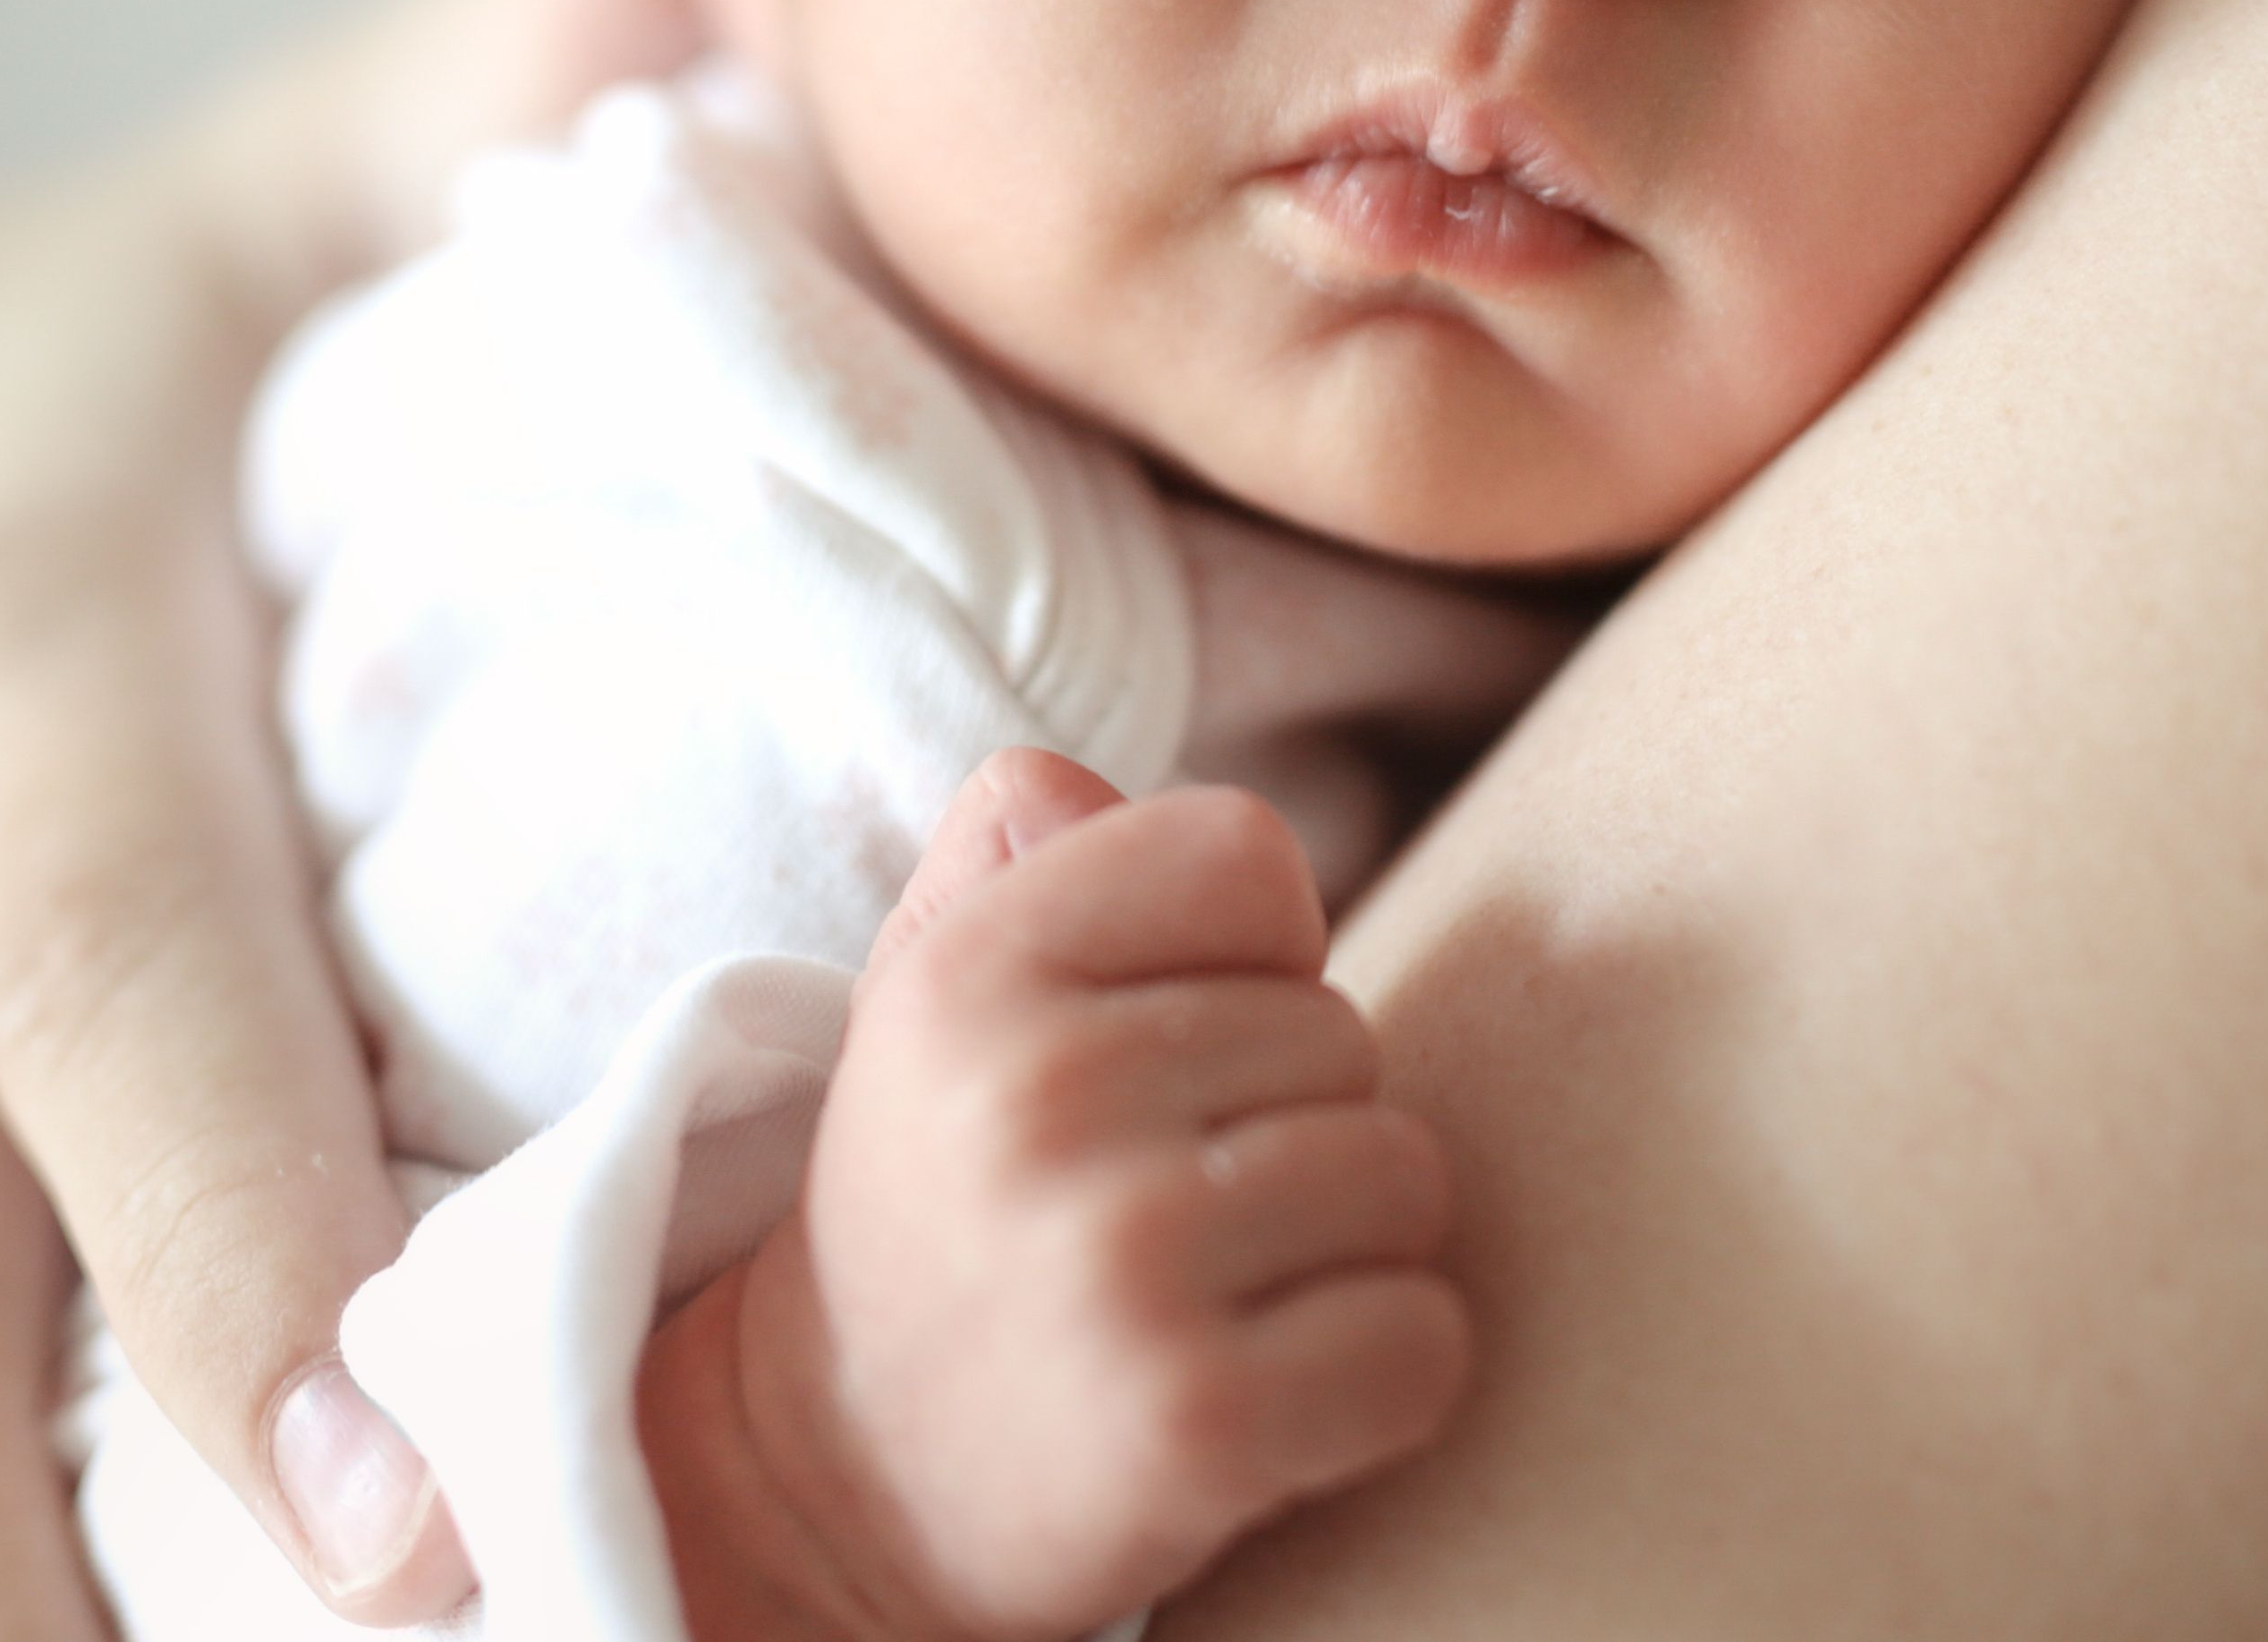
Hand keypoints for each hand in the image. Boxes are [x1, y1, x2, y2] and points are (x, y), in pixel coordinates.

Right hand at [642, 755, 1472, 1641]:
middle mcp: (1036, 1100)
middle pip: (1343, 1032)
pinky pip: (1425, 1341)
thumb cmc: (944, 1207)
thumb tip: (1068, 781)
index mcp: (970, 971)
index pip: (1249, 854)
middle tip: (1168, 1213)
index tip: (1166, 1052)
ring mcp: (1119, 1262)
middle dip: (1292, 1123)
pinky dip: (1385, 1380)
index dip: (1247, 956)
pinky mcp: (1197, 1420)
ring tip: (1218, 1301)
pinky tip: (1270, 1402)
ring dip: (1349, 1253)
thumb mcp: (931, 1006)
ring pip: (1406, 1176)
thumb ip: (1016, 858)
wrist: (843, 1487)